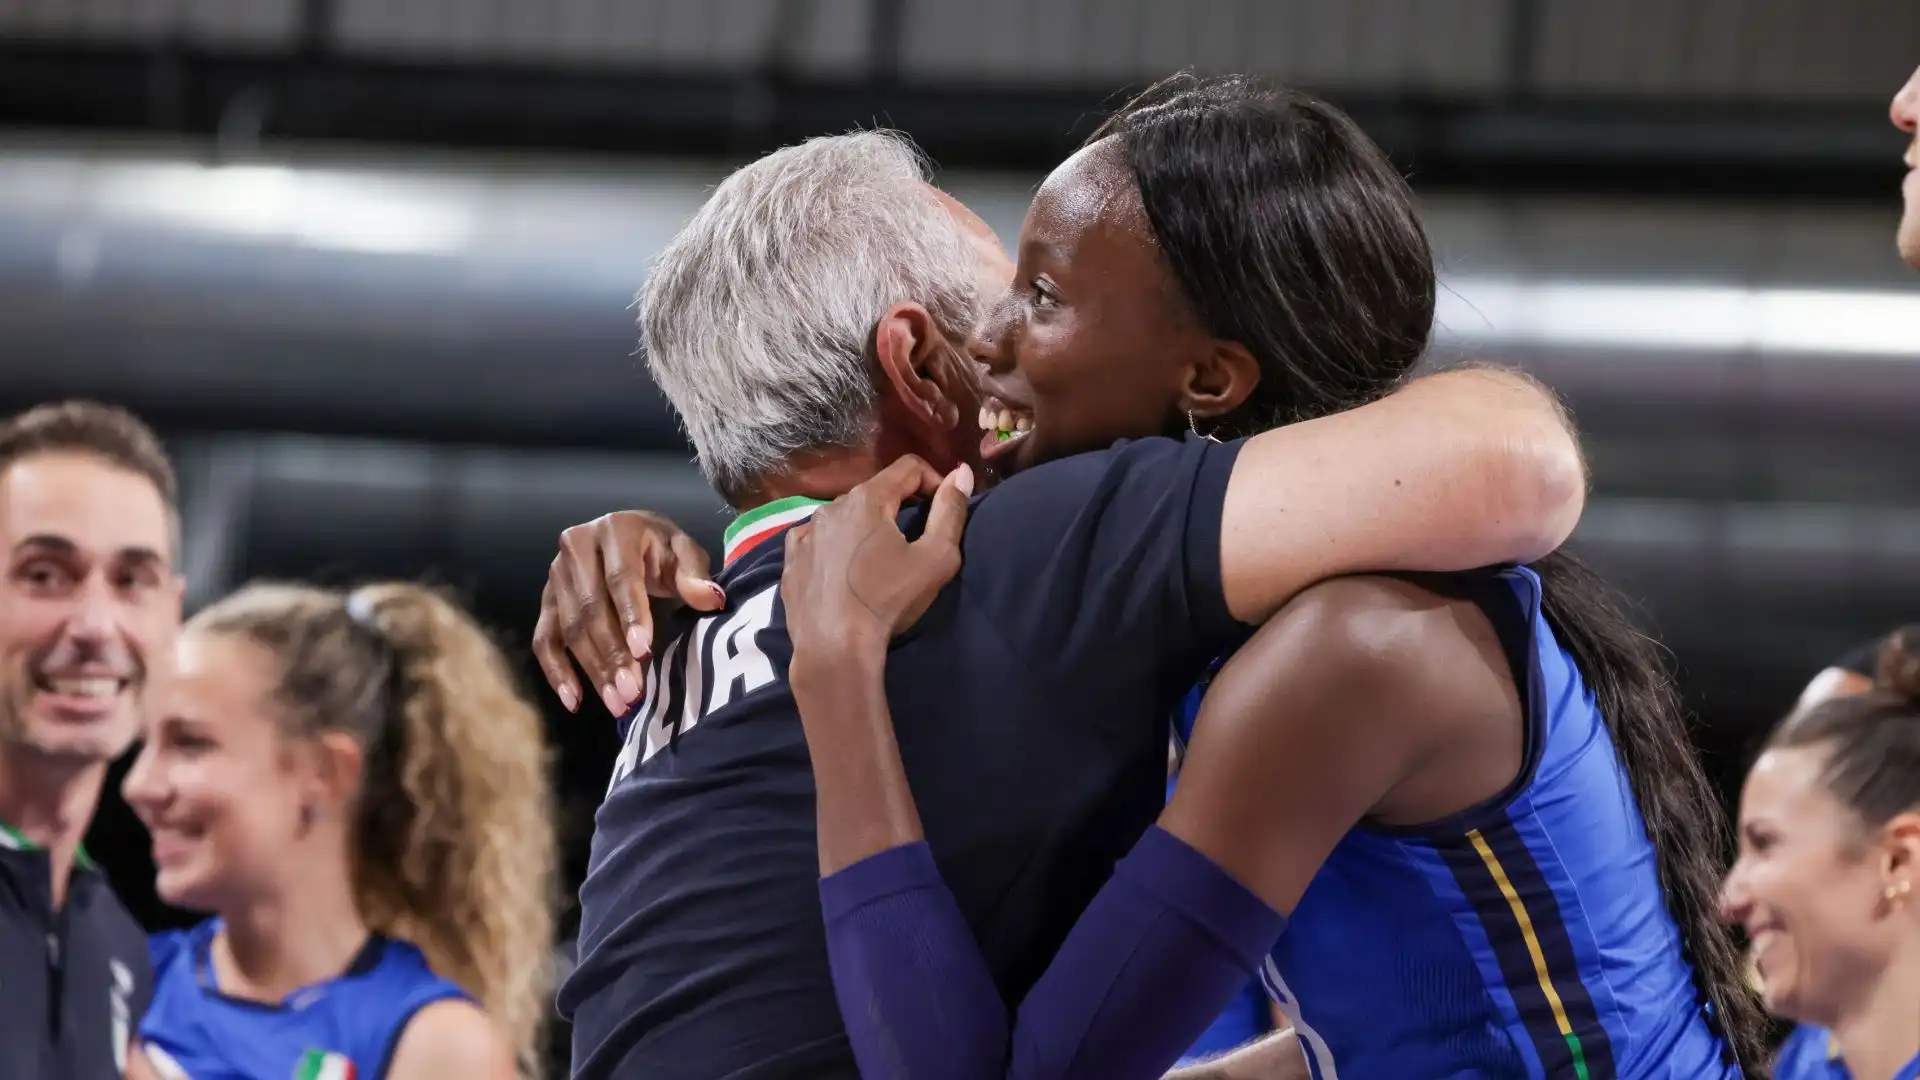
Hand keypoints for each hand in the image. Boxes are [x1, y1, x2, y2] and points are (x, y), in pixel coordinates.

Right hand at [532, 511, 724, 715]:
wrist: (631, 539)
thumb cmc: (661, 550)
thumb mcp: (684, 553)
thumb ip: (695, 575)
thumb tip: (711, 599)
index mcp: (615, 529)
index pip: (621, 578)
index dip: (631, 616)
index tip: (644, 652)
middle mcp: (577, 546)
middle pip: (591, 608)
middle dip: (612, 654)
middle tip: (632, 691)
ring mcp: (555, 574)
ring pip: (569, 628)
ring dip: (592, 669)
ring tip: (617, 702)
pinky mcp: (546, 600)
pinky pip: (544, 638)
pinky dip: (556, 671)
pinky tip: (573, 700)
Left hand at [781, 456, 972, 661]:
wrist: (835, 649)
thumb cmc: (889, 601)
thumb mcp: (936, 558)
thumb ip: (951, 511)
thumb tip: (961, 473)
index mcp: (867, 499)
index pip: (908, 467)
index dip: (933, 480)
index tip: (944, 507)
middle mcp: (831, 506)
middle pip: (875, 492)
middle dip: (899, 506)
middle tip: (914, 540)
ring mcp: (805, 533)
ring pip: (844, 516)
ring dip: (865, 528)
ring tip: (878, 561)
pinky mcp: (791, 560)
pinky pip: (817, 540)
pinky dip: (834, 547)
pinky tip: (843, 572)